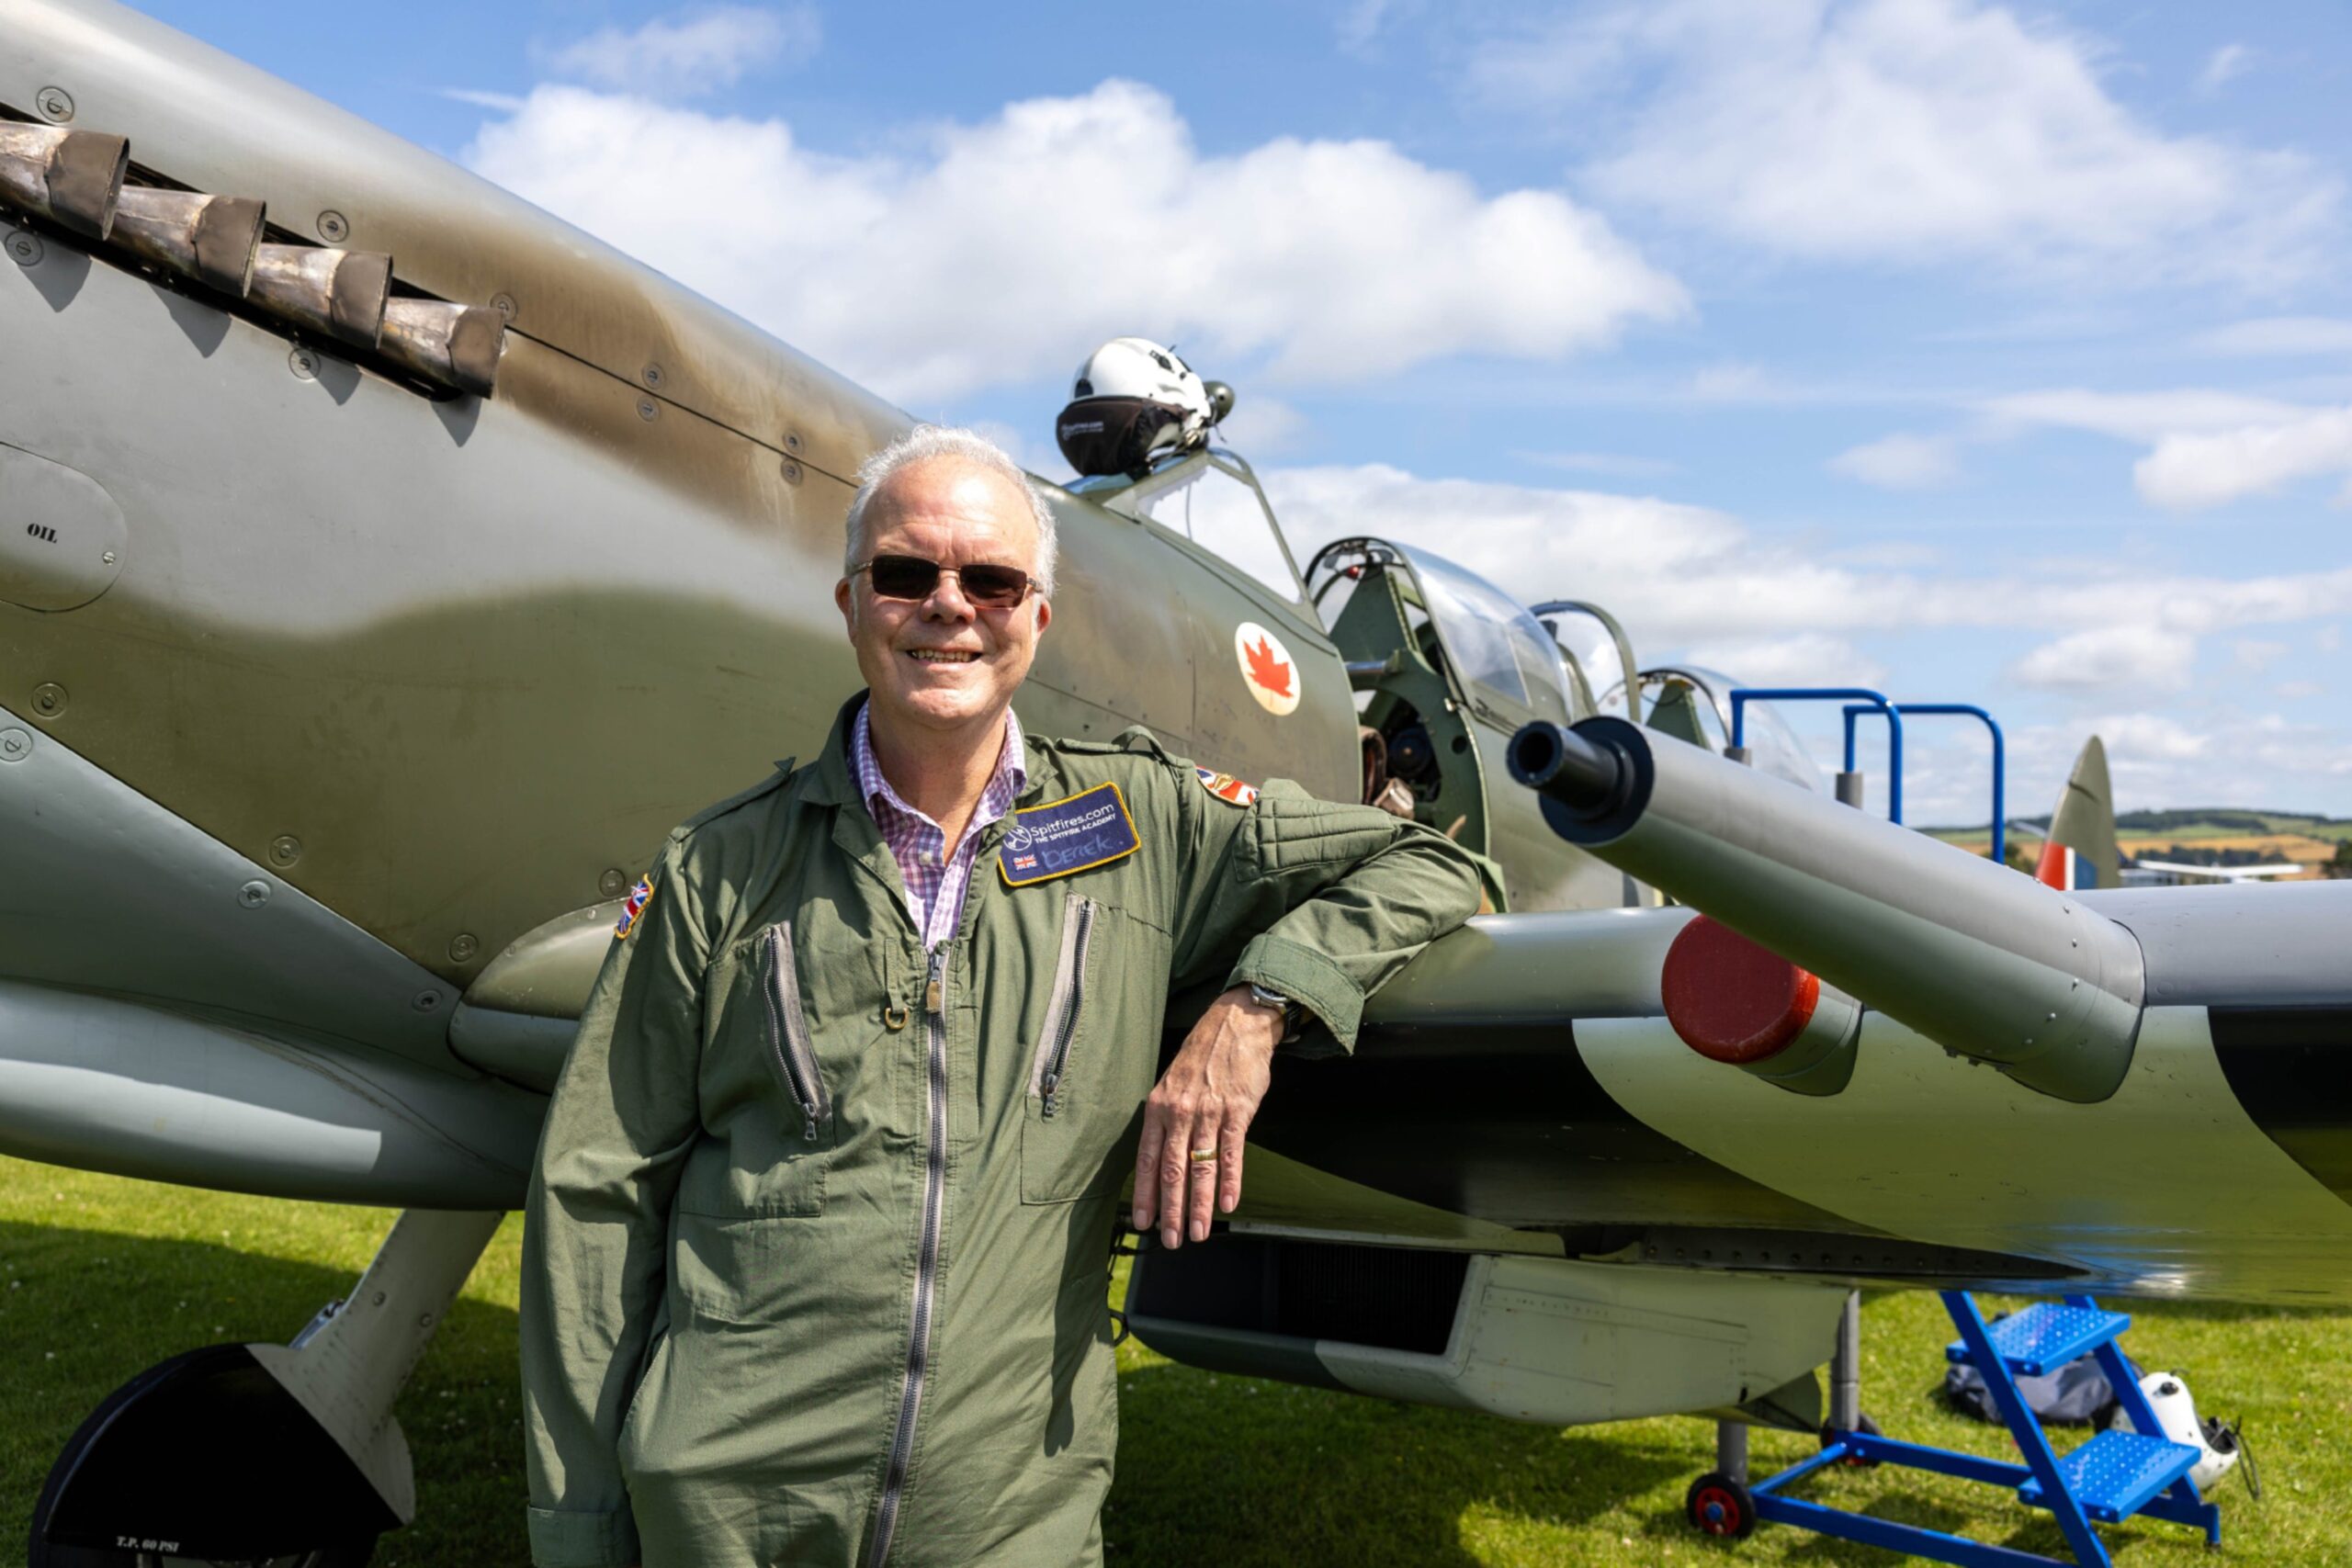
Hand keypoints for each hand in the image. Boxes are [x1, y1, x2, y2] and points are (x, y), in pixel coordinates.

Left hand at [1132, 985, 1281, 1247]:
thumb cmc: (1202, 1058)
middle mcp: (1179, 1112)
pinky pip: (1231, 1153)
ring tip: (1198, 1233)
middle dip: (1171, 1211)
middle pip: (1171, 1171)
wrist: (1235, 1024)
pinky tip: (1227, 1205)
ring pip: (1200, 1167)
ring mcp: (1208, 1112)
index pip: (1146, 1160)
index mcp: (1158, 1108)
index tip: (1144, 1223)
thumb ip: (1166, 1121)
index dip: (1144, 1194)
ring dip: (1199, 1205)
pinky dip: (1229, 1182)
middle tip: (1171, 1241)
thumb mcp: (1171, 1084)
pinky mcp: (1237, 1111)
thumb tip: (1159, 1160)